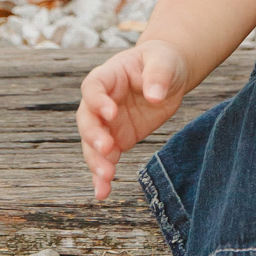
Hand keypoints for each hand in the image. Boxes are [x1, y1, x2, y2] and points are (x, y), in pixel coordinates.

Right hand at [78, 40, 189, 199]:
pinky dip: (102, 177)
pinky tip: (102, 193)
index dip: (98, 101)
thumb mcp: (164, 62)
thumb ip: (158, 76)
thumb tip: (155, 95)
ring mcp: (107, 123)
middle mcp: (101, 102)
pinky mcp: (118, 140)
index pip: (93, 87)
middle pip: (87, 120)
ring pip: (92, 145)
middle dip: (94, 137)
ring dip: (96, 162)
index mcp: (108, 77)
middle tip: (107, 149)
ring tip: (105, 179)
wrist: (168, 75)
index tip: (111, 113)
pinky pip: (106, 160)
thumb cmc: (163, 62)